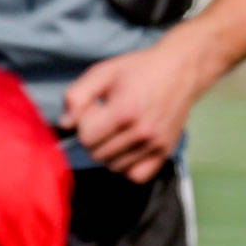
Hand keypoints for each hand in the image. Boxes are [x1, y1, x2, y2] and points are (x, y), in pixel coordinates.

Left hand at [60, 29, 213, 182]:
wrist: (180, 70)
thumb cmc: (139, 69)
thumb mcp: (103, 72)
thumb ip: (77, 96)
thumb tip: (65, 125)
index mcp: (124, 111)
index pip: (86, 137)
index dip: (84, 123)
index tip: (95, 109)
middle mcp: (141, 133)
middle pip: (97, 154)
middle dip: (94, 137)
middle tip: (106, 118)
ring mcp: (155, 145)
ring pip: (113, 166)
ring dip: (109, 152)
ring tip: (118, 130)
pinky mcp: (165, 152)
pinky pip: (136, 175)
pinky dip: (127, 165)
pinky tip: (128, 147)